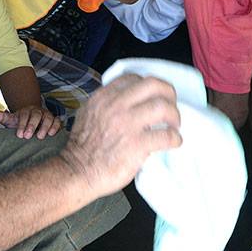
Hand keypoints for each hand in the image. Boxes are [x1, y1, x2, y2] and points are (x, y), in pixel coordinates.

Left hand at [0, 105, 62, 139]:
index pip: (24, 115)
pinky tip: (52, 134)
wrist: (32, 120)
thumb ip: (4, 118)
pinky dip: (55, 127)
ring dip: (45, 127)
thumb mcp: (12, 120)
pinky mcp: (55, 121)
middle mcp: (37, 111)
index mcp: (26, 111)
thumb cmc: (21, 123)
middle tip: (27, 136)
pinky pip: (57, 121)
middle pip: (36, 115)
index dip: (22, 124)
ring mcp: (47, 115)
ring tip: (40, 137)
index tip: (19, 135)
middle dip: (32, 125)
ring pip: (48, 118)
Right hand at [59, 73, 181, 196]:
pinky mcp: (137, 144)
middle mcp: (116, 106)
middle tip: (171, 106)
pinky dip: (175, 138)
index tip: (155, 96)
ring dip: (174, 116)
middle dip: (168, 93)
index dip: (149, 86)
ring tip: (174, 125)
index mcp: (104, 97)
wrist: (77, 172)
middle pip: (153, 85)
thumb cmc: (82, 147)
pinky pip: (166, 135)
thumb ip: (106, 103)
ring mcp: (127, 124)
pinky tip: (173, 141)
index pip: (133, 78)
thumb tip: (128, 101)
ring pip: (163, 107)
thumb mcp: (88, 114)